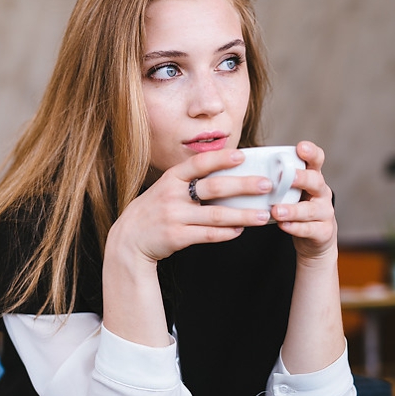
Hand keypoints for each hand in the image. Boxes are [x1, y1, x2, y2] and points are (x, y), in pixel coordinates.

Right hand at [108, 148, 273, 263]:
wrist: (128, 239)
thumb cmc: (154, 211)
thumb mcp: (165, 188)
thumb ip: (189, 180)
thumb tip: (226, 171)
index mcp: (170, 178)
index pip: (199, 163)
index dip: (221, 158)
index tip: (243, 156)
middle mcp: (172, 195)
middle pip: (214, 187)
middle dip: (243, 185)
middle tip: (266, 185)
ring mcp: (174, 216)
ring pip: (216, 215)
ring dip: (242, 215)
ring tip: (263, 216)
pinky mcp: (176, 236)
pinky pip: (207, 234)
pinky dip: (226, 233)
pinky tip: (240, 230)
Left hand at [271, 141, 337, 261]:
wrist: (313, 238)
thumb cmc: (293, 207)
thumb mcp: (288, 191)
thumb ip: (275, 179)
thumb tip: (240, 164)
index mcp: (312, 178)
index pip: (316, 161)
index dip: (311, 153)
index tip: (300, 147)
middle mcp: (321, 192)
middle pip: (316, 181)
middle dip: (302, 178)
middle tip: (288, 177)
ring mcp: (324, 212)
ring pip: (310, 209)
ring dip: (293, 210)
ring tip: (276, 210)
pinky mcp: (323, 231)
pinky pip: (309, 229)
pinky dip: (295, 228)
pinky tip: (282, 225)